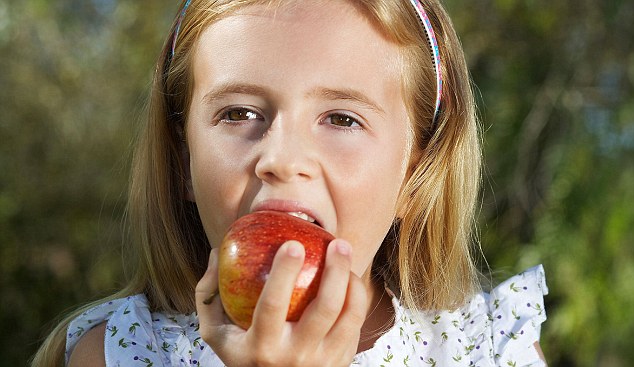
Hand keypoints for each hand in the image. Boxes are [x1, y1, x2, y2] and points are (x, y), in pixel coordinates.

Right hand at [195, 240, 367, 366]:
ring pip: (348, 316)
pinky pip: (355, 325)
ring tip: (345, 252)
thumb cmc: (242, 355)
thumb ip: (208, 295)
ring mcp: (323, 362)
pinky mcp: (341, 363)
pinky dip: (355, 298)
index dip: (284, 272)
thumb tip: (215, 254)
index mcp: (261, 347)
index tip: (293, 243)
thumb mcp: (216, 333)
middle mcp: (295, 357)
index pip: (273, 305)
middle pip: (324, 308)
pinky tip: (347, 278)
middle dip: (335, 270)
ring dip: (351, 281)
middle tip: (337, 243)